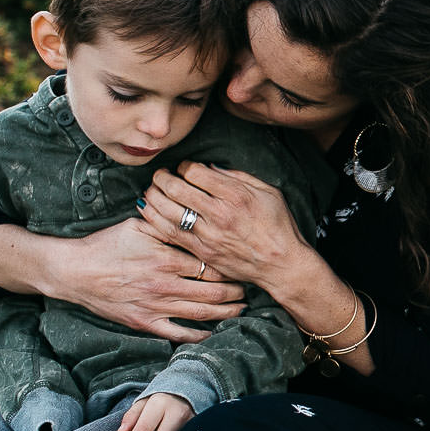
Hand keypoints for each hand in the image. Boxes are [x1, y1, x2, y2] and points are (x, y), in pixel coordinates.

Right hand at [49, 219, 244, 341]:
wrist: (74, 271)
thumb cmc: (105, 245)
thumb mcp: (138, 226)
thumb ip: (168, 224)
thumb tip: (192, 215)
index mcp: (166, 258)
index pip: (212, 264)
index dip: (230, 266)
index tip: (241, 265)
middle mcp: (165, 284)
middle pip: (214, 291)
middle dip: (236, 291)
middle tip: (248, 288)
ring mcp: (155, 306)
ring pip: (202, 313)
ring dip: (226, 312)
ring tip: (241, 308)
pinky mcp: (144, 322)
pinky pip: (177, 333)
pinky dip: (198, 335)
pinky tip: (212, 332)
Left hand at [139, 162, 307, 293]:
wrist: (281, 264)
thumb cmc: (278, 226)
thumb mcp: (269, 192)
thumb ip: (239, 177)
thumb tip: (210, 168)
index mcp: (236, 195)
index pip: (195, 172)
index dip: (185, 166)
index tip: (186, 168)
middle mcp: (219, 213)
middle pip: (176, 188)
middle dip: (163, 177)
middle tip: (161, 175)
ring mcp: (208, 235)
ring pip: (168, 211)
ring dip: (154, 196)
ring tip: (152, 190)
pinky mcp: (202, 252)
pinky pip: (170, 233)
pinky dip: (155, 219)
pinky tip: (148, 210)